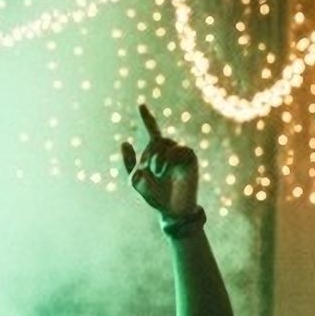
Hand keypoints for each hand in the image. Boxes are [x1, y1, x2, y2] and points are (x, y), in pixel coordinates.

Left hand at [119, 100, 198, 220]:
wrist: (173, 210)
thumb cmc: (156, 196)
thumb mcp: (136, 181)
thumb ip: (128, 163)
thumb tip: (124, 142)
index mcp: (156, 152)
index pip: (152, 130)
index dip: (147, 117)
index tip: (140, 104)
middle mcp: (170, 150)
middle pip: (156, 140)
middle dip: (149, 156)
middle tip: (152, 171)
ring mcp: (181, 153)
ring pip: (165, 144)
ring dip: (157, 159)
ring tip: (159, 173)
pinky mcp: (190, 158)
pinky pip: (178, 150)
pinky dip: (168, 159)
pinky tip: (165, 170)